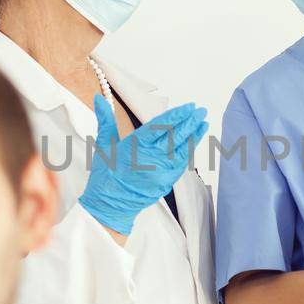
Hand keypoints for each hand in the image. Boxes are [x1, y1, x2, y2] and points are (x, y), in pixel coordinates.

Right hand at [78, 95, 207, 234]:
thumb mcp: (104, 144)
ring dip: (194, 135)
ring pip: (181, 150)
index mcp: (134, 147)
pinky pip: (181, 164)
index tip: (188, 106)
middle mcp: (149, 159)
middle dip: (190, 122)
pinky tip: (195, 141)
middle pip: (174, 137)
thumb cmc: (106, 175)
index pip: (159, 127)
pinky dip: (189, 151)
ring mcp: (160, 172)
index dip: (176, 116)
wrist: (110, 205)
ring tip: (203, 122)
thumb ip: (106, 119)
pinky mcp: (166, 182)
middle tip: (201, 110)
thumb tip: (99, 97)